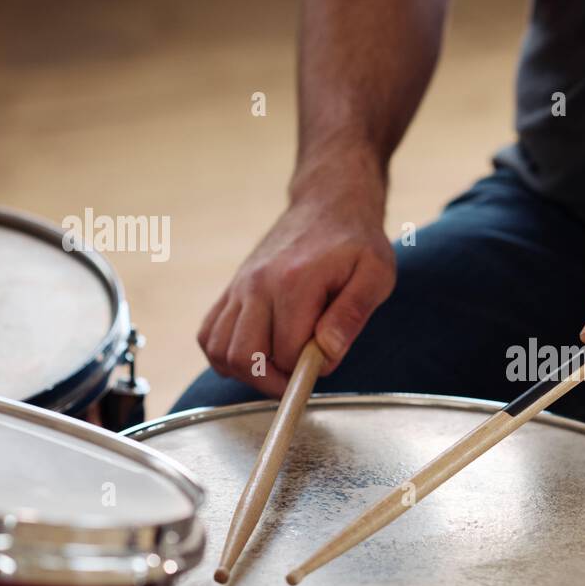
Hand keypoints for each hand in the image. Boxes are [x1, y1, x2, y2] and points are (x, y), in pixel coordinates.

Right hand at [198, 198, 395, 395]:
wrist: (328, 204)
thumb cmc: (357, 242)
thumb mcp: (375, 274)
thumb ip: (353, 314)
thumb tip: (328, 353)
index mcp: (295, 283)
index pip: (285, 353)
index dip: (308, 369)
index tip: (327, 359)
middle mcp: (258, 285)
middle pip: (244, 357)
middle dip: (272, 381)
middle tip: (300, 375)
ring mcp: (239, 287)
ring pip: (219, 351)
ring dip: (247, 372)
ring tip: (279, 365)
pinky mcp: (231, 290)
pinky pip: (209, 334)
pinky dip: (225, 355)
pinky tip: (256, 353)